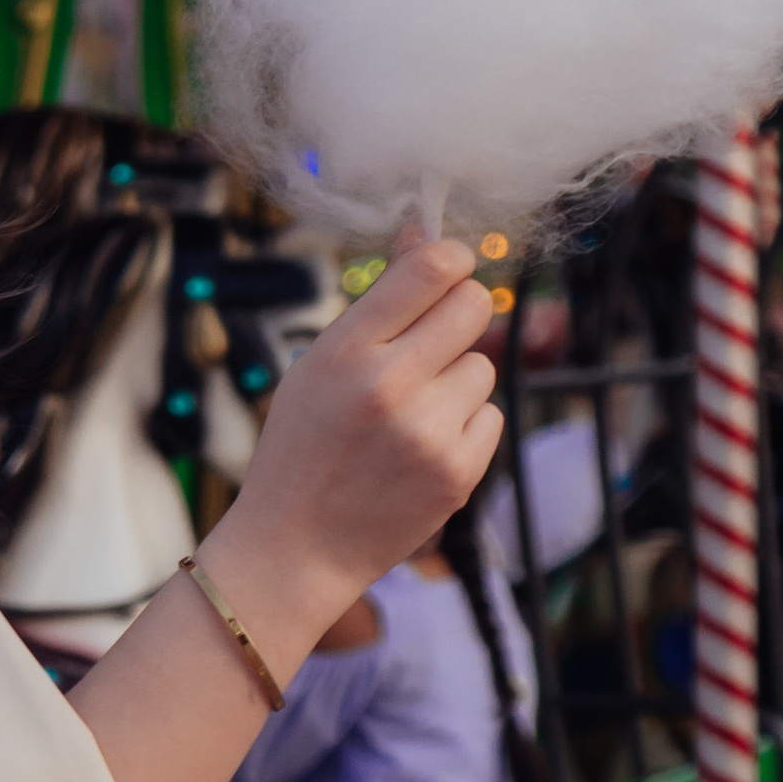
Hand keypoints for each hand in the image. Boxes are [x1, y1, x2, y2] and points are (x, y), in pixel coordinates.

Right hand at [198, 239, 501, 679]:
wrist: (294, 547)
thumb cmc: (301, 447)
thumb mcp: (317, 365)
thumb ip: (377, 306)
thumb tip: (425, 234)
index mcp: (345, 349)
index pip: (432, 268)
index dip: (452, 257)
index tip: (449, 267)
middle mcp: (390, 385)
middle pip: (475, 305)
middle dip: (461, 312)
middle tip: (434, 339)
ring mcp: (428, 432)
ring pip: (482, 366)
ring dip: (455, 381)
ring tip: (408, 415)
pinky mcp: (458, 472)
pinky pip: (488, 417)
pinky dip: (462, 427)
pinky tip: (419, 451)